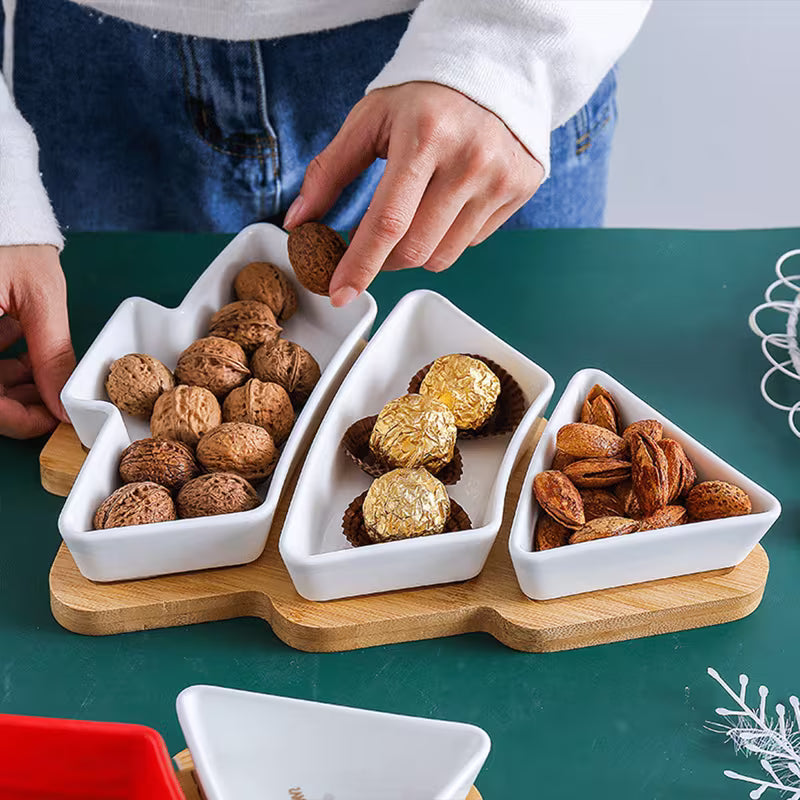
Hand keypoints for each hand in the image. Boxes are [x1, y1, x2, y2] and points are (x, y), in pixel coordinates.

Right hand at [0, 245, 74, 437]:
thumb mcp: (38, 297)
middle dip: (14, 400)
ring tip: (40, 367)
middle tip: (51, 398)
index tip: (49, 420)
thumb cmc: (10, 236)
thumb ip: (51, 353)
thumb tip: (62, 403)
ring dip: (7, 381)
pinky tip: (18, 342)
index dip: (14, 419)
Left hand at [284, 81, 544, 305]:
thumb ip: (329, 171)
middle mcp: (469, 160)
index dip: (360, 265)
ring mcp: (500, 178)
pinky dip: (447, 236)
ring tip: (409, 217)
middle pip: (415, 249)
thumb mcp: (369, 120)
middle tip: (370, 242)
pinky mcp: (520, 190)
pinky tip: (445, 203)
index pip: (388, 222)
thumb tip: (298, 222)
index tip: (340, 293)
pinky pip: (471, 242)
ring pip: (442, 256)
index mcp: (425, 136)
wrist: (492, 71)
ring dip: (414, 252)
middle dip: (382, 260)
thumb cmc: (422, 99)